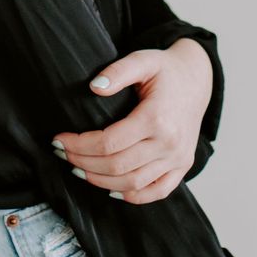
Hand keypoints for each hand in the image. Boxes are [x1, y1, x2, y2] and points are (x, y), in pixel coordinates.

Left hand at [50, 39, 213, 203]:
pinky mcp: (183, 166)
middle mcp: (170, 143)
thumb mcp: (142, 60)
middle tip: (62, 154)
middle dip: (83, 163)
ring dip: (100, 181)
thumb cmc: (165, 70)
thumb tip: (94, 87)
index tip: (59, 140)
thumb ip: (117, 71)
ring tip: (78, 170)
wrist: (196, 80)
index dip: (79, 145)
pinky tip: (110, 188)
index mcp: (157, 118)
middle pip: (117, 166)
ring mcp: (178, 158)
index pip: (109, 143)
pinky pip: (157, 191)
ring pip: (133, 183)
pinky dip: (132, 196)